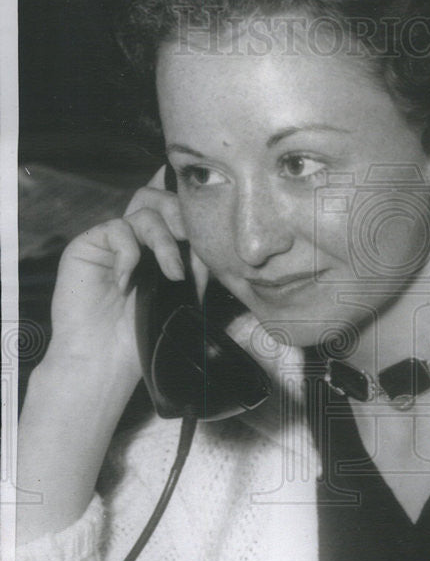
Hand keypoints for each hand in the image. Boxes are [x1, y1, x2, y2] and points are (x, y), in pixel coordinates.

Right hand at [47, 166, 195, 379]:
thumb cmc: (139, 338)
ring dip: (165, 242)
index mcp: (158, 249)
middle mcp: (136, 240)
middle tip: (193, 243)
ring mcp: (112, 242)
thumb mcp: (179, 300)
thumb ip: (194, 269)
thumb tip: (209, 245)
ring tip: (172, 275)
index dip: (192, 214)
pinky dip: (129, 254)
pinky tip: (127, 283)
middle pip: (158, 198)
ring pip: (144, 212)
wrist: (101, 362)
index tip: (211, 234)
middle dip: (181, 216)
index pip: (175, 213)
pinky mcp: (87, 246)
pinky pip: (116, 230)